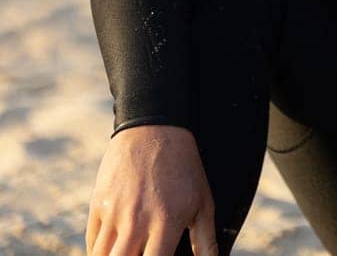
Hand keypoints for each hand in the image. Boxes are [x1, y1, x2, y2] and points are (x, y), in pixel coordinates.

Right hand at [86, 124, 217, 255]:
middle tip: (140, 255)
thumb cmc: (185, 168)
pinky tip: (115, 250)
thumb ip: (206, 240)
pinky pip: (93, 243)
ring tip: (128, 252)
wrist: (154, 131)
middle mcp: (136, 222)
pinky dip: (100, 251)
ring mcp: (114, 214)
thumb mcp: (203, 202)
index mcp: (165, 223)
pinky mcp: (97, 206)